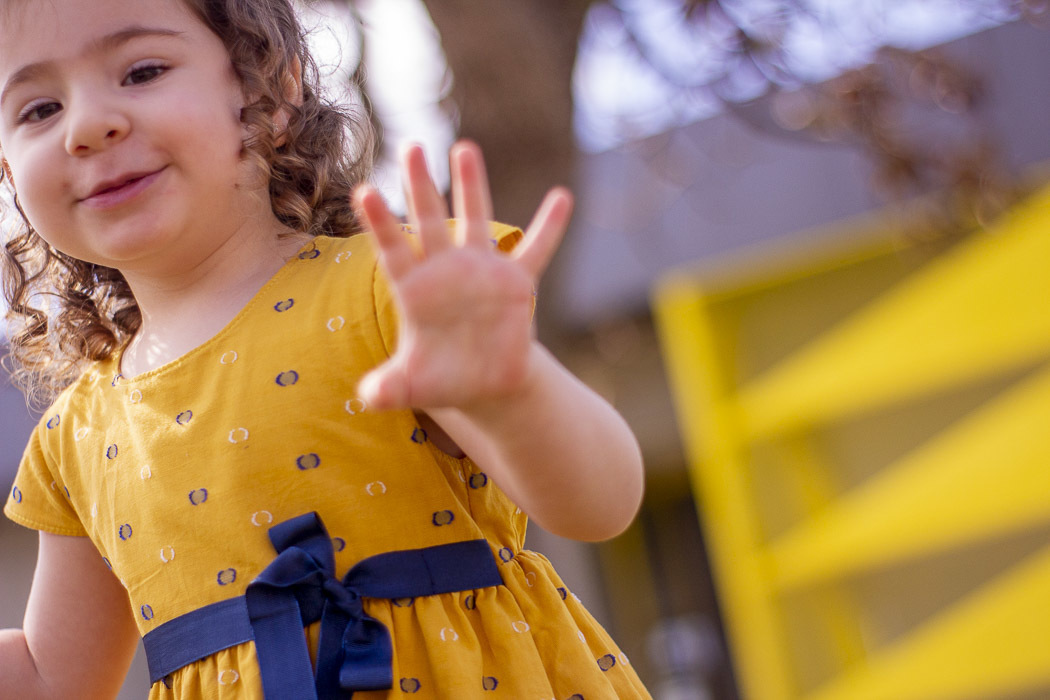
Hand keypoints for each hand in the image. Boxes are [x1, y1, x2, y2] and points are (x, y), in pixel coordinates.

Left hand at [353, 140, 572, 411]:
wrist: (483, 383)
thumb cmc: (441, 379)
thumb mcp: (410, 387)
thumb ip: (388, 387)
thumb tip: (368, 397)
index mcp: (414, 289)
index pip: (394, 250)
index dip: (381, 223)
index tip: (364, 192)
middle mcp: (445, 270)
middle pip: (429, 220)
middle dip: (420, 185)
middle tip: (410, 147)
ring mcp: (482, 271)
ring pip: (475, 220)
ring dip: (471, 185)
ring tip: (465, 148)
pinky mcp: (517, 283)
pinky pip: (536, 251)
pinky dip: (549, 227)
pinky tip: (562, 197)